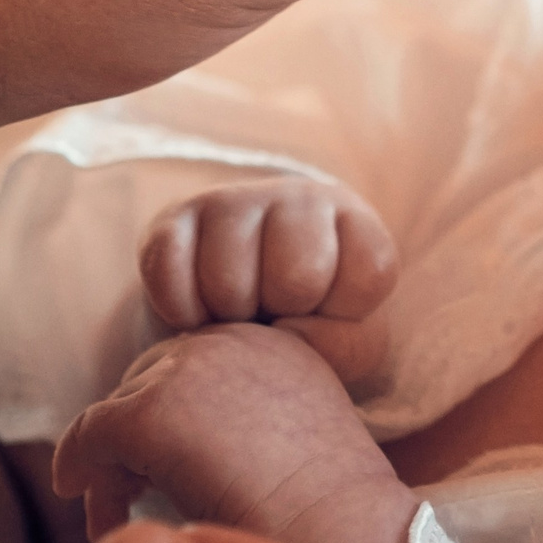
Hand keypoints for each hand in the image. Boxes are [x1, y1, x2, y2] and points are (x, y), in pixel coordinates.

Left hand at [55, 324, 418, 542]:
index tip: (168, 469)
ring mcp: (189, 369)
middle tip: (133, 494)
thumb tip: (187, 441)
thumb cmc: (329, 508)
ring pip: (119, 410)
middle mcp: (229, 337)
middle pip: (149, 377)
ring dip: (113, 465)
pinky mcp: (153, 412)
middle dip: (135, 437)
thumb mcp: (297, 432)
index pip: (194, 363)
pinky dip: (82, 472)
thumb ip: (246, 413)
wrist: (342, 528)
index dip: (174, 415)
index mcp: (271, 340)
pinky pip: (90, 437)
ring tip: (119, 516)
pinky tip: (98, 515)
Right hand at [141, 178, 394, 391]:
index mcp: (355, 221)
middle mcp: (298, 198)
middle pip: (298, 277)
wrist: (235, 307)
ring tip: (241, 312)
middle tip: (276, 314)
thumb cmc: (307, 325)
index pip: (371, 270)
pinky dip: (183, 314)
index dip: (347, 313)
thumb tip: (285, 331)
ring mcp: (232, 201)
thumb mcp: (350, 341)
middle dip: (285, 315)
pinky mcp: (172, 220)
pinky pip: (171, 279)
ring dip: (230, 321)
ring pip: (229, 283)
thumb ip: (348, 344)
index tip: (328, 311)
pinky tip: (200, 310)